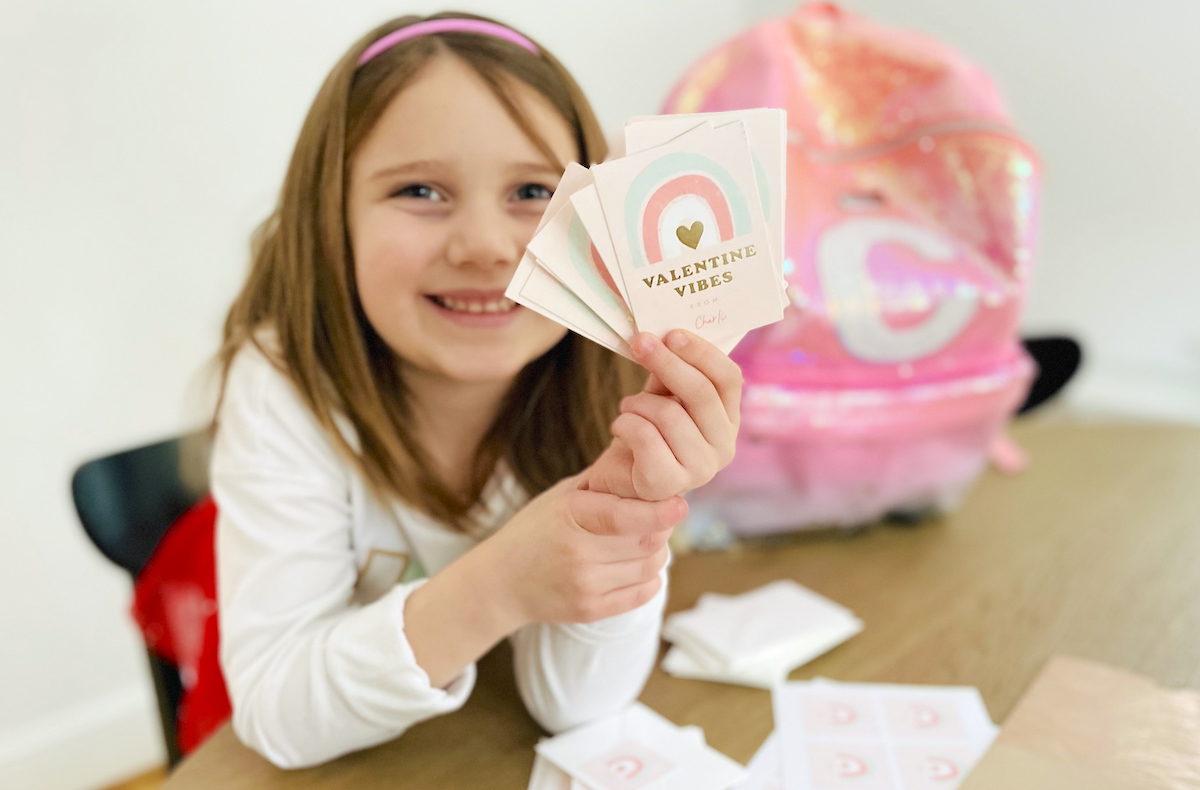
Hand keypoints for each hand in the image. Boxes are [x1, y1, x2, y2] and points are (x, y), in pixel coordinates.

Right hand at [484, 473, 685, 625]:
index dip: (659, 512)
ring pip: (650, 566)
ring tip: (642, 541)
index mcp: (570, 516)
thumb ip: (601, 481)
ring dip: (656, 551)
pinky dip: (650, 577)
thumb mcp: (560, 496)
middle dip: (661, 527)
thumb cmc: (534, 530)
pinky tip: (636, 566)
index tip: (680, 505)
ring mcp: (584, 584)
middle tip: (658, 517)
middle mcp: (577, 552)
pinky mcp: (590, 610)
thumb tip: (642, 458)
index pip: (625, 516)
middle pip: (646, 541)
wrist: (500, 583)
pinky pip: (643, 593)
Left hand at [585, 330, 741, 500]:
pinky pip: (646, 437)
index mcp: (728, 420)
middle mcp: (723, 446)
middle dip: (667, 363)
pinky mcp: (670, 483)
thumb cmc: (646, 431)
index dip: (702, 353)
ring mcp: (701, 469)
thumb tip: (663, 337)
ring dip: (638, 402)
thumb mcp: (661, 396)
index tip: (671, 334)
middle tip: (640, 343)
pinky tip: (620, 426)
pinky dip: (625, 423)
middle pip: (701, 393)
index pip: (728, 379)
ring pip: (669, 415)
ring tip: (627, 406)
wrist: (620, 477)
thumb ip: (669, 373)